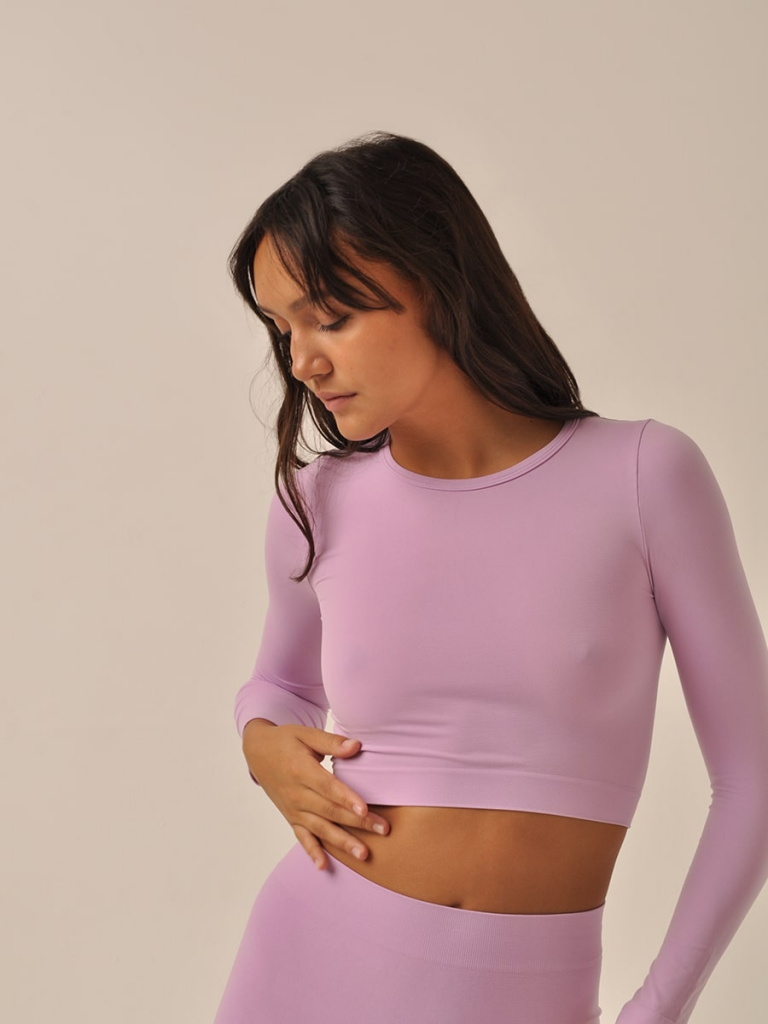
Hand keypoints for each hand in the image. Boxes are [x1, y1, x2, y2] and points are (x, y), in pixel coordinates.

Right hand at [242, 721, 390, 869]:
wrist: (258, 751)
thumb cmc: (285, 740)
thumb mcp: (306, 734)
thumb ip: (331, 742)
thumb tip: (356, 746)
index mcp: (301, 770)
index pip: (328, 787)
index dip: (346, 799)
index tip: (364, 809)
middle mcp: (296, 794)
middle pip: (330, 810)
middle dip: (357, 822)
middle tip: (383, 830)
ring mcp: (293, 809)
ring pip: (320, 828)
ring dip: (342, 842)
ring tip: (363, 853)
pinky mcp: (290, 818)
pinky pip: (302, 837)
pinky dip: (312, 852)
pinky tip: (323, 866)